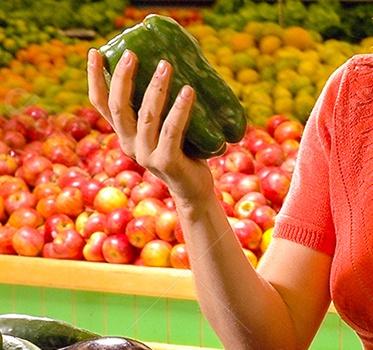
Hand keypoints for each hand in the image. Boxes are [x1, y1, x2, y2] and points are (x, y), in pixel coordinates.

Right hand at [87, 47, 213, 203]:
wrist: (194, 191)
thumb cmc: (182, 154)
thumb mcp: (162, 129)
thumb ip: (156, 108)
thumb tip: (165, 64)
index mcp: (124, 134)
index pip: (102, 105)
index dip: (95, 78)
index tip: (96, 52)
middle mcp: (130, 145)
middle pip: (119, 107)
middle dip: (123, 78)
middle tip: (132, 53)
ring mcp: (146, 155)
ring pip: (147, 116)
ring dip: (156, 88)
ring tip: (166, 65)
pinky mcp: (166, 162)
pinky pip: (171, 131)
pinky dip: (179, 109)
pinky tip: (187, 91)